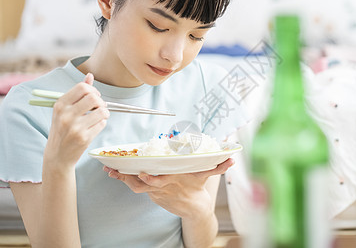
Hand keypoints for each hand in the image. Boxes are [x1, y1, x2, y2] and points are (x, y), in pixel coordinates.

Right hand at [45, 73, 109, 167]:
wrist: (58, 155)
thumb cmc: (62, 129)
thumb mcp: (65, 110)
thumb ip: (78, 92)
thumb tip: (90, 76)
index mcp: (60, 105)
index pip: (82, 87)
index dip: (93, 90)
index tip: (94, 97)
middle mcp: (66, 115)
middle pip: (94, 98)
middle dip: (101, 102)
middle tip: (99, 108)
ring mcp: (75, 127)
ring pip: (102, 111)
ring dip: (105, 113)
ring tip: (99, 117)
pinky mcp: (84, 138)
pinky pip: (102, 124)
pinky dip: (102, 124)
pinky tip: (94, 127)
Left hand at [104, 158, 234, 217]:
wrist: (194, 209)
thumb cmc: (197, 188)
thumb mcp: (207, 177)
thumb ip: (219, 167)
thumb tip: (232, 158)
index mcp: (175, 181)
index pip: (161, 181)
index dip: (151, 179)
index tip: (143, 173)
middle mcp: (163, 187)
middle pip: (143, 184)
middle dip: (131, 178)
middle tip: (117, 171)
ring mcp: (155, 191)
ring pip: (136, 186)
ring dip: (122, 178)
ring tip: (110, 169)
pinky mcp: (150, 192)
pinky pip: (134, 185)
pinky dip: (123, 179)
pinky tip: (112, 172)